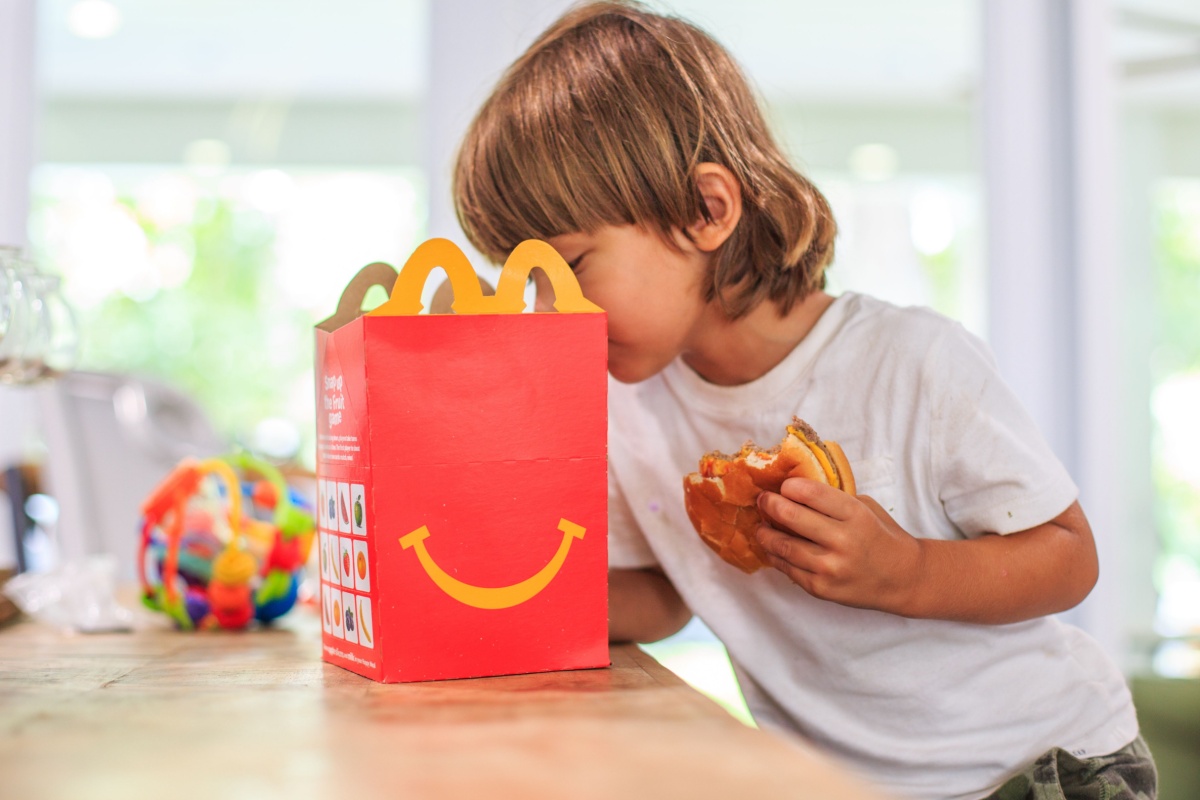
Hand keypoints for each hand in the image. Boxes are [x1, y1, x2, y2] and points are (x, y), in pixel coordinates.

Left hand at [755, 478, 922, 613]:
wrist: (903, 579)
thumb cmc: (881, 536)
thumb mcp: (866, 508)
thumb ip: (834, 500)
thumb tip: (795, 491)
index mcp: (855, 515)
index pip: (811, 493)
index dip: (790, 486)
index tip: (783, 486)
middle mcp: (843, 541)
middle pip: (791, 516)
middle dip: (770, 504)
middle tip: (763, 500)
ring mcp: (831, 567)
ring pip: (783, 546)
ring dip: (765, 533)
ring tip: (761, 526)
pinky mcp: (822, 588)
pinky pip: (788, 569)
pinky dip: (775, 556)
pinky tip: (772, 547)